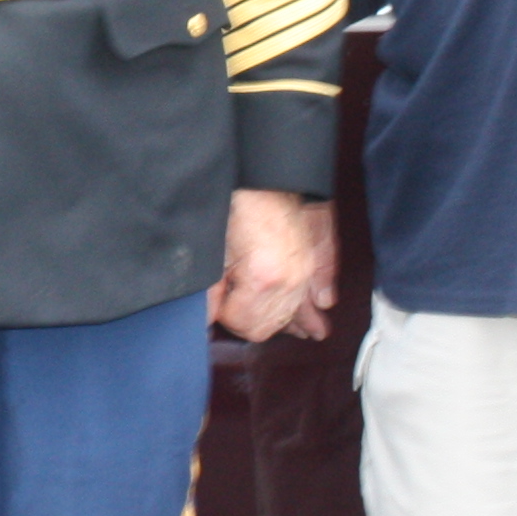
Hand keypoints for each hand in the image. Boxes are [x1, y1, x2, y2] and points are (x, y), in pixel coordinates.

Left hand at [210, 189, 336, 341]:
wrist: (268, 185)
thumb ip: (212, 293)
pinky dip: (297, 316)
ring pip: (283, 320)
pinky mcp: (308, 270)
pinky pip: (303, 304)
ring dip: (265, 318)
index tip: (217, 301)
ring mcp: (302, 277)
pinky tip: (305, 330)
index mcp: (263, 279)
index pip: (242, 322)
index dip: (224, 314)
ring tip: (251, 315)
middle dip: (242, 319)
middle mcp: (289, 283)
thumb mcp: (218, 254)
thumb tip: (208, 320)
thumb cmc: (241, 211)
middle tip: (228, 303)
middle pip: (264, 328)